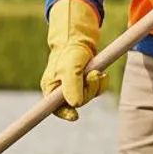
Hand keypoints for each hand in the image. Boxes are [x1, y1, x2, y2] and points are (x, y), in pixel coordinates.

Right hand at [40, 0, 106, 120]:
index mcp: (51, 88)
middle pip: (77, 103)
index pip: (55, 109)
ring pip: (89, 96)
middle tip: (91, 75)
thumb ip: (72, 87)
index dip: (65, 114)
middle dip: (88, 90)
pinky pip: (97, 90)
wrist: (79, 37)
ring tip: (95, 71)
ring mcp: (75, 86)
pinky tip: (100, 72)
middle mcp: (62, 89)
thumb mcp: (71, 68)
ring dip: (96, 85)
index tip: (75, 116)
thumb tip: (75, 105)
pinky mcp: (85, 82)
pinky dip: (101, 82)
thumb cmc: (70, 51)